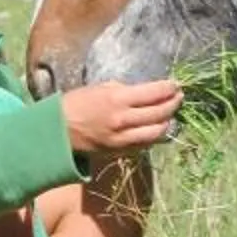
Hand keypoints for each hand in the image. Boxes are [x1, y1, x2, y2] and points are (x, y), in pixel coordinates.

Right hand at [61, 78, 181, 154]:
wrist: (58, 131)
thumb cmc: (77, 104)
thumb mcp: (100, 88)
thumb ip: (125, 90)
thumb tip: (146, 91)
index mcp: (117, 100)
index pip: (154, 93)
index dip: (169, 88)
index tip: (175, 84)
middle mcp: (123, 120)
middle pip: (160, 112)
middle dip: (174, 103)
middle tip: (178, 96)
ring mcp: (123, 139)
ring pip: (158, 132)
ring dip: (168, 121)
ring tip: (171, 112)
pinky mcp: (122, 151)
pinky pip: (146, 144)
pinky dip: (156, 134)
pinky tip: (158, 126)